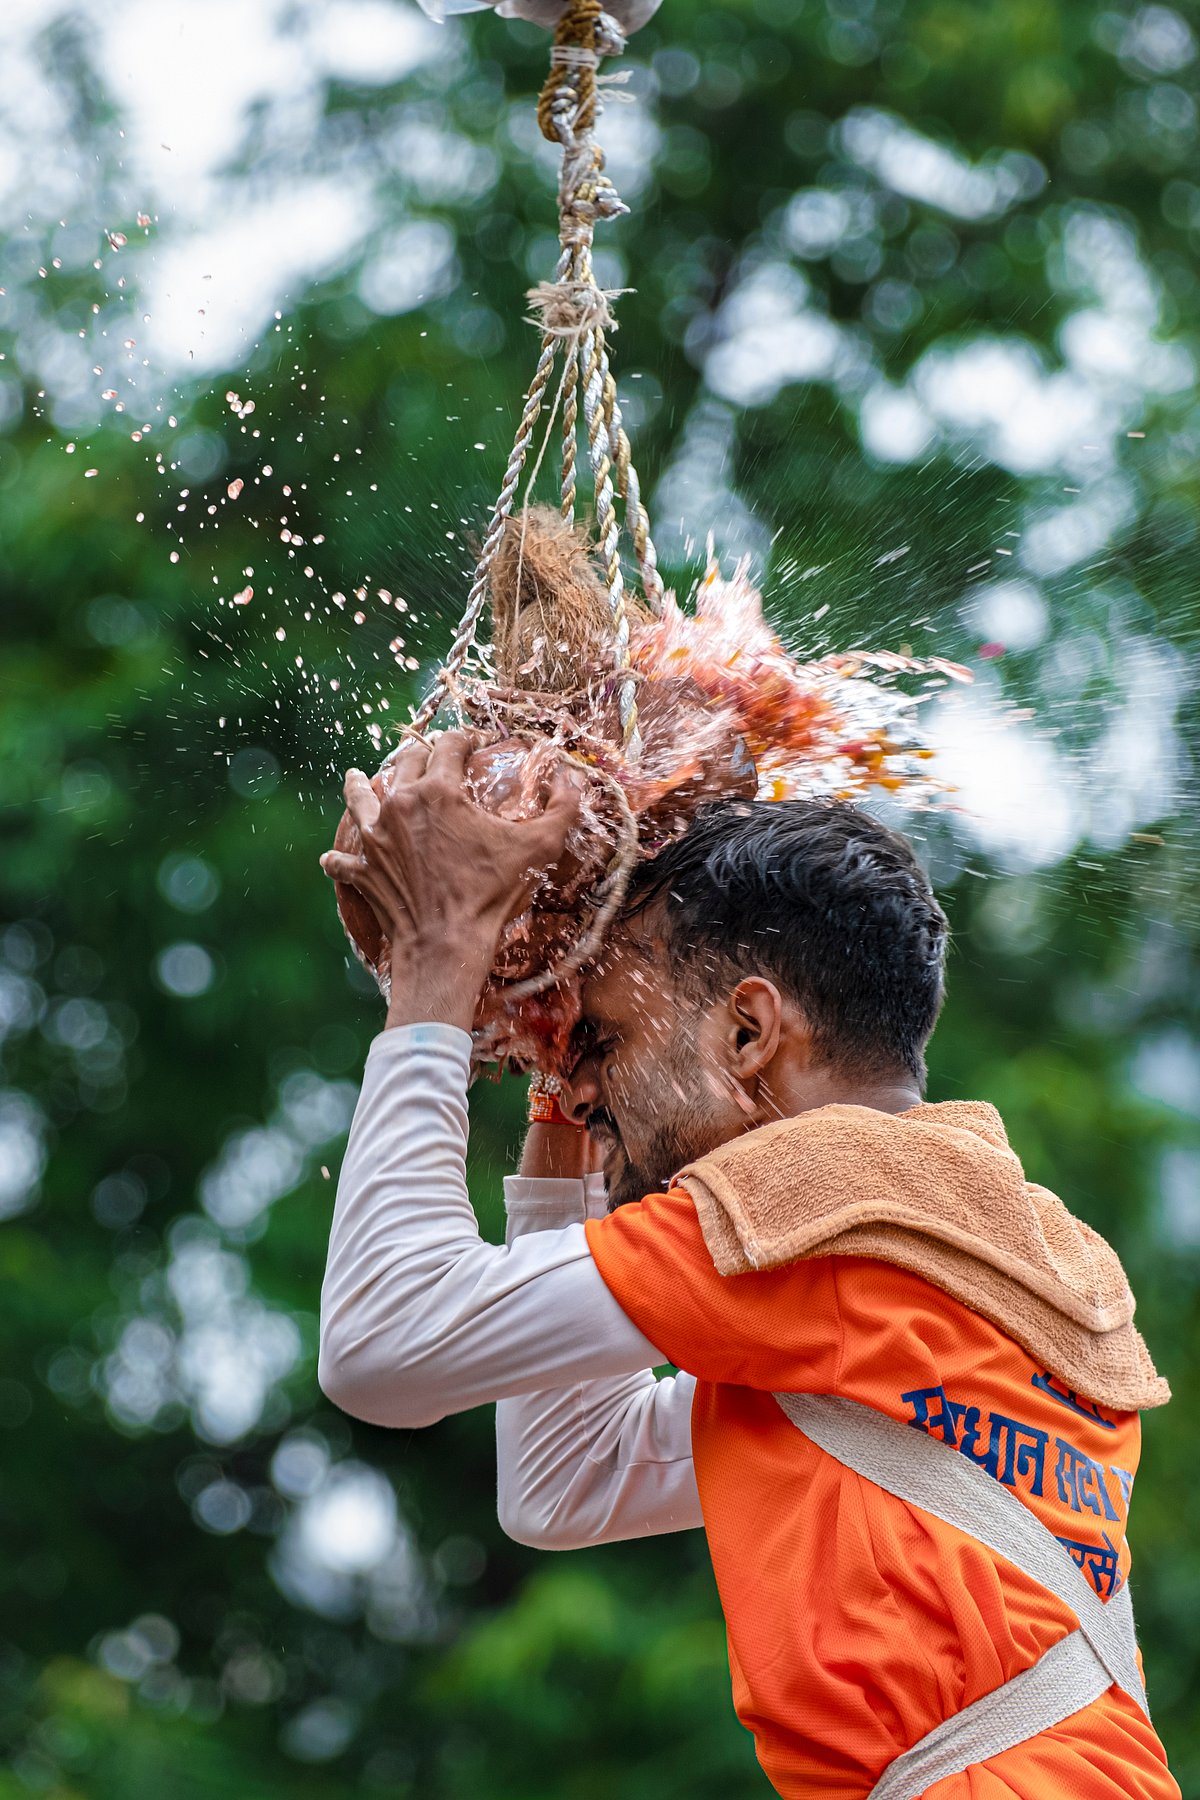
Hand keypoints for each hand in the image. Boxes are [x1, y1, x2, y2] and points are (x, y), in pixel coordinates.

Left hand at [320, 731, 581, 1031]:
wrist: (445, 943)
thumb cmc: (491, 894)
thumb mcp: (538, 848)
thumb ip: (562, 810)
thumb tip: (573, 783)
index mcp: (438, 791)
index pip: (451, 745)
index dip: (468, 737)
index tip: (478, 741)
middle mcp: (400, 805)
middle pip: (405, 763)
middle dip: (420, 754)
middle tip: (430, 755)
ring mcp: (374, 838)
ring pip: (358, 799)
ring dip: (357, 786)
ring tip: (354, 776)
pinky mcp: (361, 871)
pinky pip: (340, 860)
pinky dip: (338, 858)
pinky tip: (334, 857)